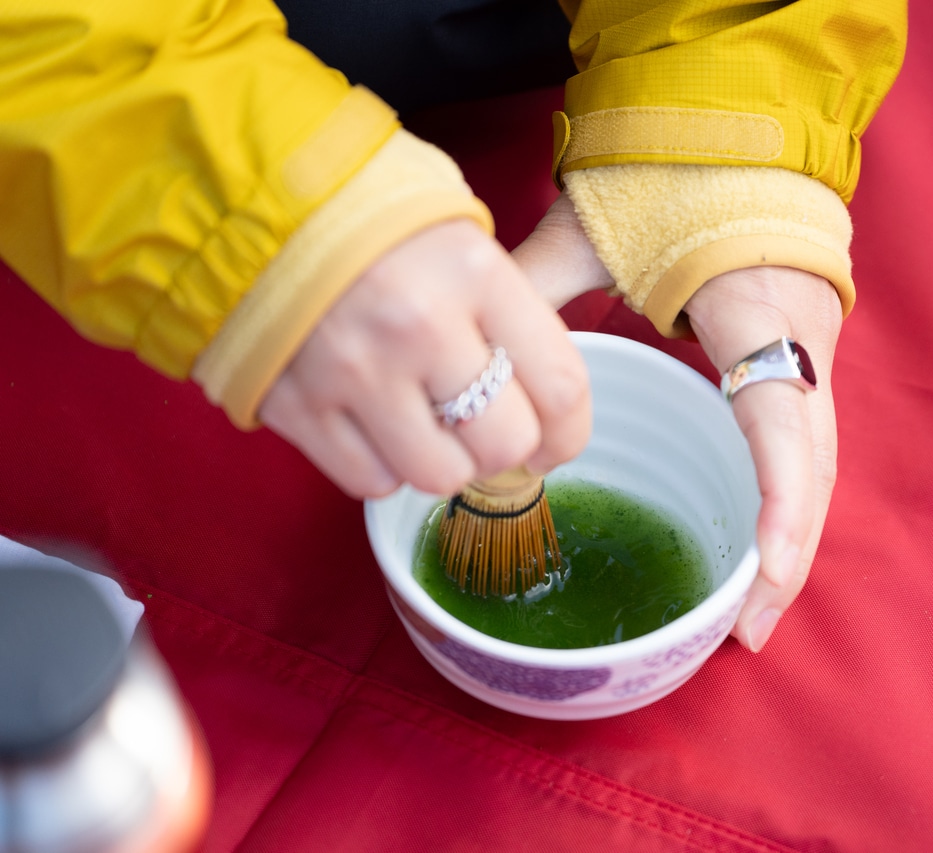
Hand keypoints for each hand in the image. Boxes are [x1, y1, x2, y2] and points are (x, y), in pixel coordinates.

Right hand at [259, 219, 591, 498]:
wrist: (241, 195)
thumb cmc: (369, 215)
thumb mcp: (456, 231)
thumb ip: (506, 307)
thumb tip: (541, 392)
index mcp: (475, 271)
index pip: (560, 383)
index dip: (569, 431)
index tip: (557, 441)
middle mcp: (419, 325)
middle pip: (505, 445)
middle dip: (505, 449)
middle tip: (486, 431)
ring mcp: (353, 371)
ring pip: (439, 476)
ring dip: (444, 463)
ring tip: (427, 426)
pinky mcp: (296, 406)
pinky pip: (370, 480)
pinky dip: (383, 467)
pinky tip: (374, 426)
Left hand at [515, 195, 842, 652]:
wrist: (736, 130)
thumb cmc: (669, 177)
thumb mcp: (593, 228)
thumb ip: (533, 283)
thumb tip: (471, 346)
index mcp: (757, 310)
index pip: (781, 418)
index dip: (782, 500)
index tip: (762, 572)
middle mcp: (801, 344)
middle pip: (816, 467)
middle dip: (787, 555)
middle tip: (744, 634)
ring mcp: (810, 356)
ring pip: (819, 468)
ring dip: (790, 543)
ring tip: (750, 616)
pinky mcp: (798, 364)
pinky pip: (804, 450)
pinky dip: (786, 508)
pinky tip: (756, 555)